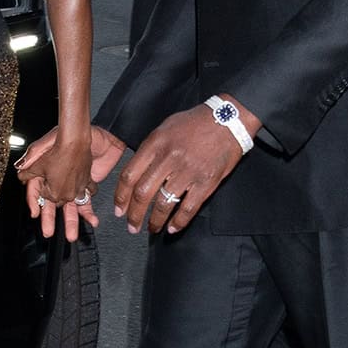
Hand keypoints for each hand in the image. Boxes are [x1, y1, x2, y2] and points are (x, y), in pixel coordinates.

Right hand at [17, 127, 115, 241]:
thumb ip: (31, 159)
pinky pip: (86, 201)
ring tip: (71, 236)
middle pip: (52, 204)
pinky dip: (89, 212)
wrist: (94, 134)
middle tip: (48, 232)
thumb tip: (20, 174)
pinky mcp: (86, 184)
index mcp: (42, 171)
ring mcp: (72, 183)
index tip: (35, 213)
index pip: (36, 191)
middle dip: (50, 219)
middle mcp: (56, 180)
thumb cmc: (66, 136)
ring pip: (69, 206)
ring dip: (71, 221)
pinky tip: (92, 221)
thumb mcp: (44, 146)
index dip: (35, 202)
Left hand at [114, 104, 247, 235]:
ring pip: (164, 204)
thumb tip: (137, 171)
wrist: (228, 119)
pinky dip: (179, 222)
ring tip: (152, 228)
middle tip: (132, 226)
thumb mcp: (165, 128)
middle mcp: (169, 159)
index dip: (121, 197)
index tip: (119, 209)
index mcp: (155, 144)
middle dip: (134, 215)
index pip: (129, 176)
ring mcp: (188, 172)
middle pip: (143, 193)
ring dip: (155, 221)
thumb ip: (150, 149)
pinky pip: (188, 208)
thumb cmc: (196, 122)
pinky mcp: (206, 182)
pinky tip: (173, 228)